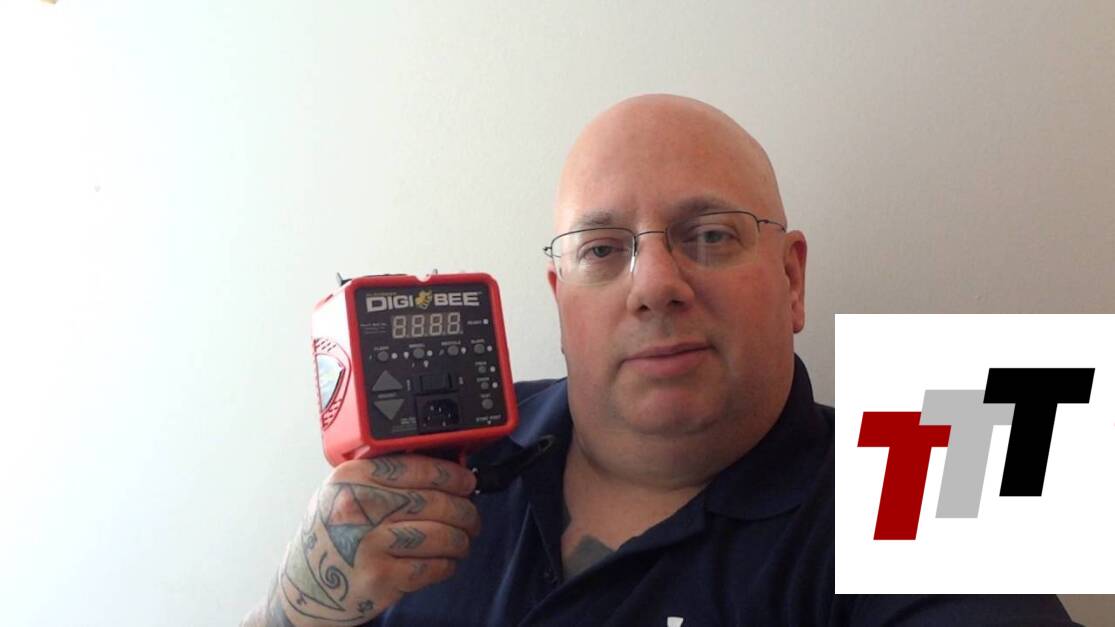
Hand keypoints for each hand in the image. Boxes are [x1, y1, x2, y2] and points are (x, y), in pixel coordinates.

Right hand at [268, 455, 479, 625]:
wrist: (302, 589)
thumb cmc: (328, 538)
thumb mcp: (341, 494)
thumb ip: (381, 479)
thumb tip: (441, 472)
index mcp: (351, 479)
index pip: (416, 468)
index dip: (451, 475)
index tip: (467, 482)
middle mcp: (358, 508)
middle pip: (434, 502)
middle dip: (464, 510)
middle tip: (471, 517)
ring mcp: (369, 545)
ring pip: (439, 535)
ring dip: (461, 539)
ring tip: (463, 540)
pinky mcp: (380, 578)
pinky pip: (431, 567)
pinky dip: (447, 564)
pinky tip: (447, 562)